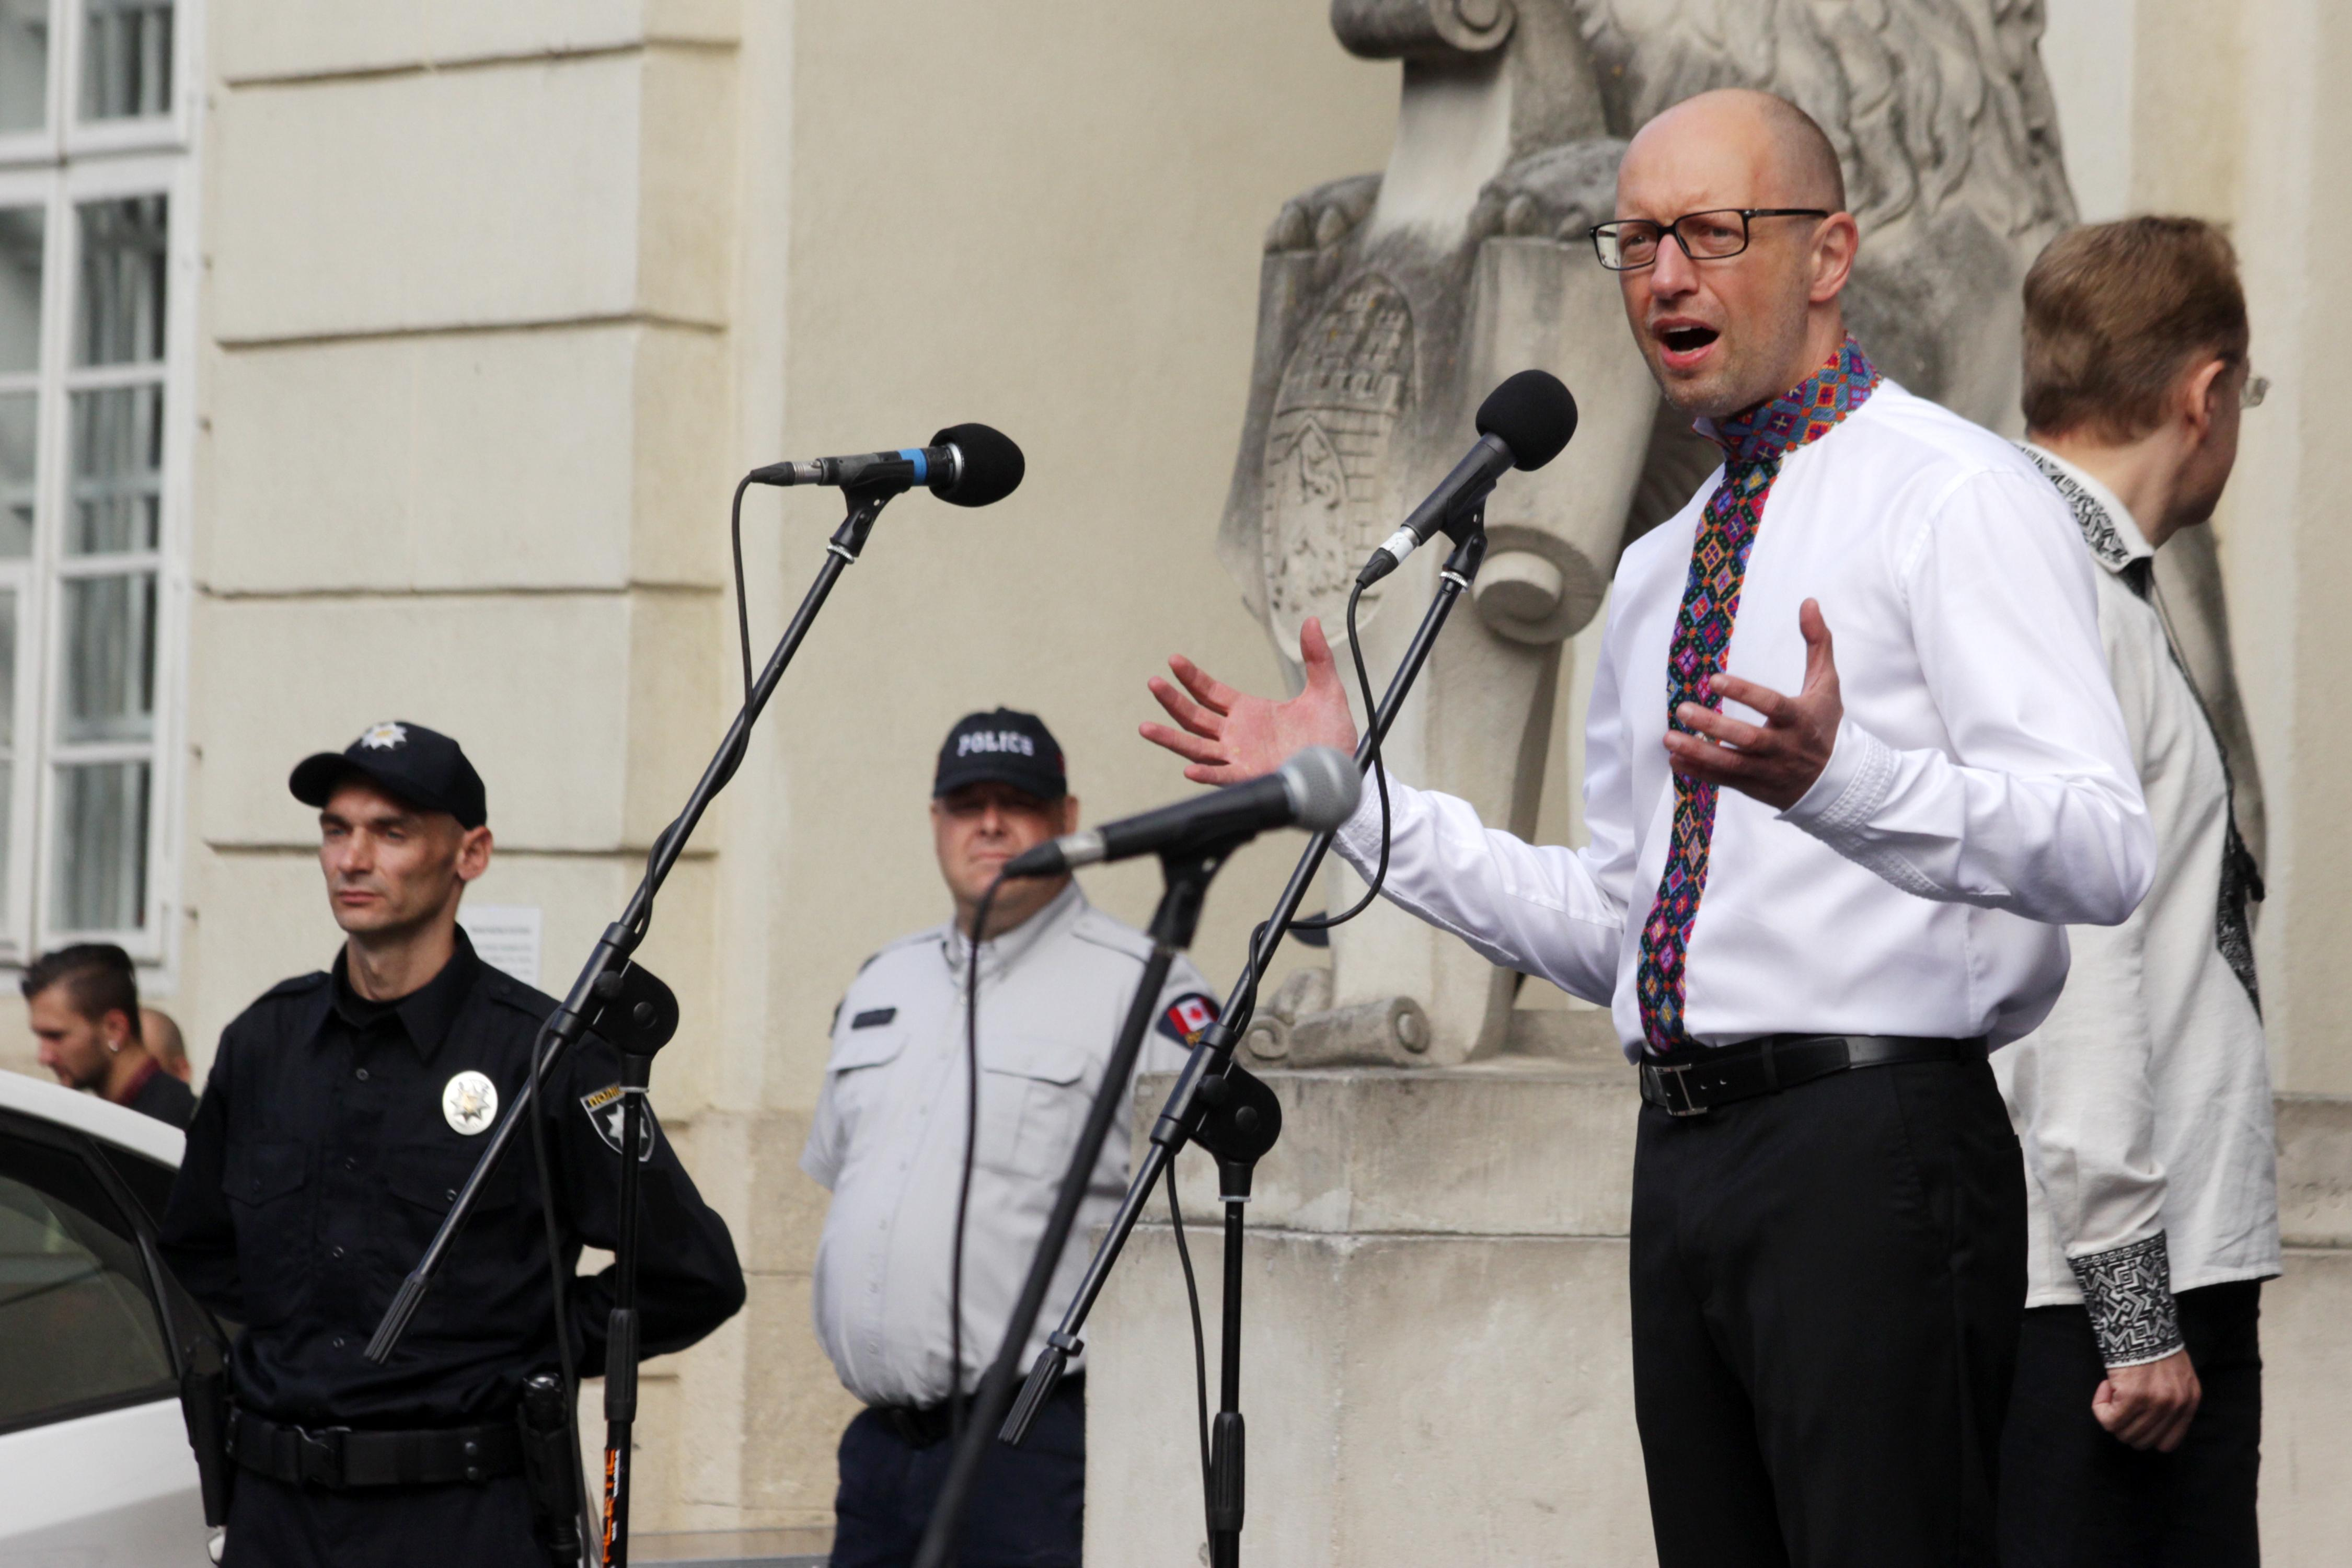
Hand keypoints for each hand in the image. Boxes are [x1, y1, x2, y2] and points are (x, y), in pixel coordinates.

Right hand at [1142, 617, 1359, 784]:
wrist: (1345, 771)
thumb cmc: (1333, 737)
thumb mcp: (1327, 690)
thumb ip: (1317, 657)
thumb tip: (1312, 622)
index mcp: (1249, 713)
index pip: (1210, 693)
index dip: (1191, 678)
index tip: (1173, 660)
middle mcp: (1237, 736)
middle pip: (1194, 718)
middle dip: (1172, 701)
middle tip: (1153, 683)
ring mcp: (1241, 759)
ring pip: (1197, 748)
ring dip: (1172, 738)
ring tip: (1145, 727)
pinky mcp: (1252, 779)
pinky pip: (1224, 778)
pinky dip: (1207, 775)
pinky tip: (1189, 769)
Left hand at [1663, 598, 1841, 810]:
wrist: (1835, 781)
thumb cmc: (1824, 724)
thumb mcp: (1827, 684)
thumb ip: (1818, 643)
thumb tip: (1808, 602)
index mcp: (1800, 719)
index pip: (1771, 704)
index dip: (1744, 693)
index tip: (1714, 680)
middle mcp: (1784, 747)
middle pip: (1748, 738)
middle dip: (1714, 726)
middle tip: (1682, 709)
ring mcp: (1769, 770)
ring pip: (1732, 765)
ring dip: (1699, 752)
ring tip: (1668, 738)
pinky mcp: (1756, 787)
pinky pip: (1725, 782)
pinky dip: (1699, 773)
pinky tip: (1676, 759)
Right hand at [2093, 1348, 2201, 1451]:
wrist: (2140, 1317)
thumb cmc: (2153, 1342)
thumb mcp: (2177, 1375)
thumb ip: (2171, 1399)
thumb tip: (2149, 1421)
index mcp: (2189, 1402)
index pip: (2167, 1444)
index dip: (2145, 1434)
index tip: (2133, 1415)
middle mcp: (2175, 1406)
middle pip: (2142, 1441)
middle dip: (2125, 1425)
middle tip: (2118, 1401)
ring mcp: (2155, 1403)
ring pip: (2124, 1433)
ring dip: (2111, 1414)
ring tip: (2112, 1389)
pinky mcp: (2132, 1396)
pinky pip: (2109, 1419)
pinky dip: (2100, 1406)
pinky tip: (2105, 1386)